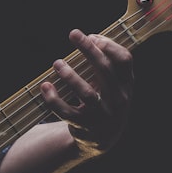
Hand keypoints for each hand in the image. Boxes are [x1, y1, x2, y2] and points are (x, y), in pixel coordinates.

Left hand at [39, 29, 133, 154]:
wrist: (103, 138)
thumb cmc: (106, 100)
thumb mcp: (114, 83)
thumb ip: (107, 63)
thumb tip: (90, 37)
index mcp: (126, 84)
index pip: (125, 60)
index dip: (109, 45)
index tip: (92, 36)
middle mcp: (117, 99)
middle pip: (104, 70)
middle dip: (88, 49)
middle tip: (73, 33)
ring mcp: (101, 114)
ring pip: (86, 93)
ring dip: (70, 75)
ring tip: (57, 62)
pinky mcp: (83, 125)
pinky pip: (66, 111)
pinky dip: (53, 99)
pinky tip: (45, 85)